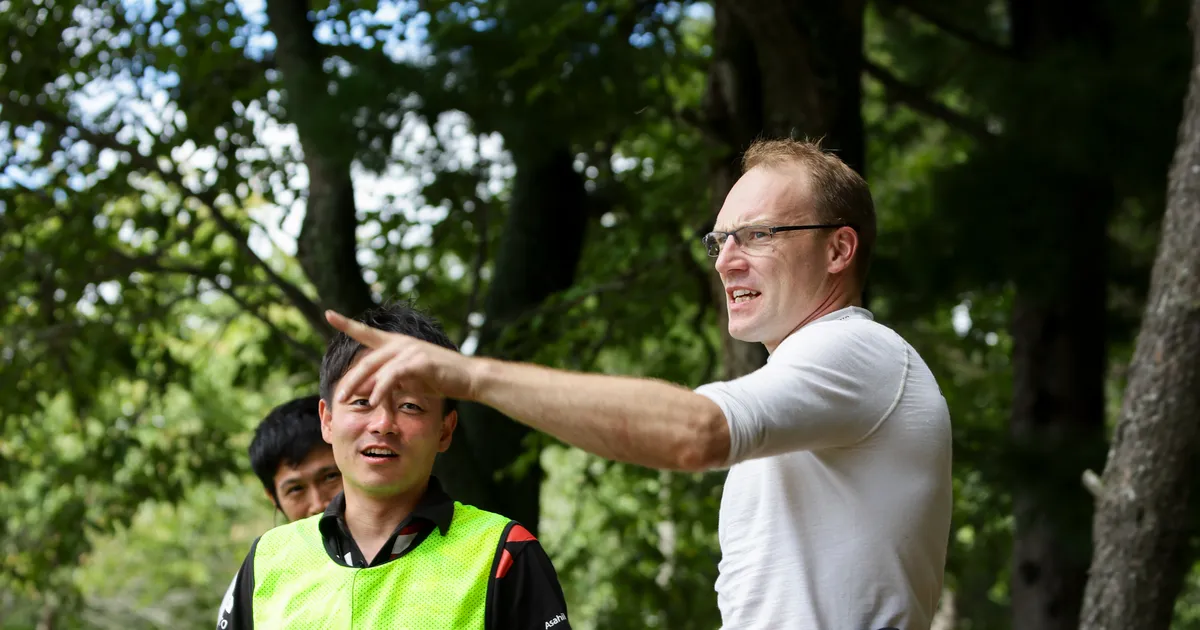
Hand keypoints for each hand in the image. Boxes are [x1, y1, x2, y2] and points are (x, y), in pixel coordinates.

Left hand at [325, 310, 478, 404]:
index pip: (367, 332)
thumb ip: (390, 381)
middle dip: (350, 379)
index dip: (347, 323)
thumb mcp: (411, 380)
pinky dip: (381, 388)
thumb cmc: (442, 379)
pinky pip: (392, 375)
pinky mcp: (419, 361)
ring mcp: (410, 350)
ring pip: (375, 368)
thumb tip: (367, 390)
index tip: (329, 314)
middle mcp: (402, 343)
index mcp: (398, 344)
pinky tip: (374, 401)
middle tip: (338, 396)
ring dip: (359, 386)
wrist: (470, 378)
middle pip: (366, 360)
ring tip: (347, 400)